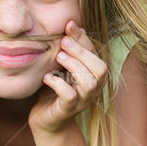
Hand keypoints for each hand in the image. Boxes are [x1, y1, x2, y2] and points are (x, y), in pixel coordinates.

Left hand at [29, 21, 106, 135]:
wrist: (47, 121)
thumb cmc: (55, 91)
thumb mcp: (62, 67)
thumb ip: (69, 50)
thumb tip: (73, 25)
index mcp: (93, 75)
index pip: (95, 53)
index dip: (83, 38)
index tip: (68, 24)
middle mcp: (92, 89)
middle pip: (100, 68)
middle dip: (82, 52)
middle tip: (63, 42)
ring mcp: (82, 101)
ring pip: (90, 83)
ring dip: (74, 67)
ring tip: (58, 58)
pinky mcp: (67, 111)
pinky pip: (69, 97)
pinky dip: (58, 84)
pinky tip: (47, 78)